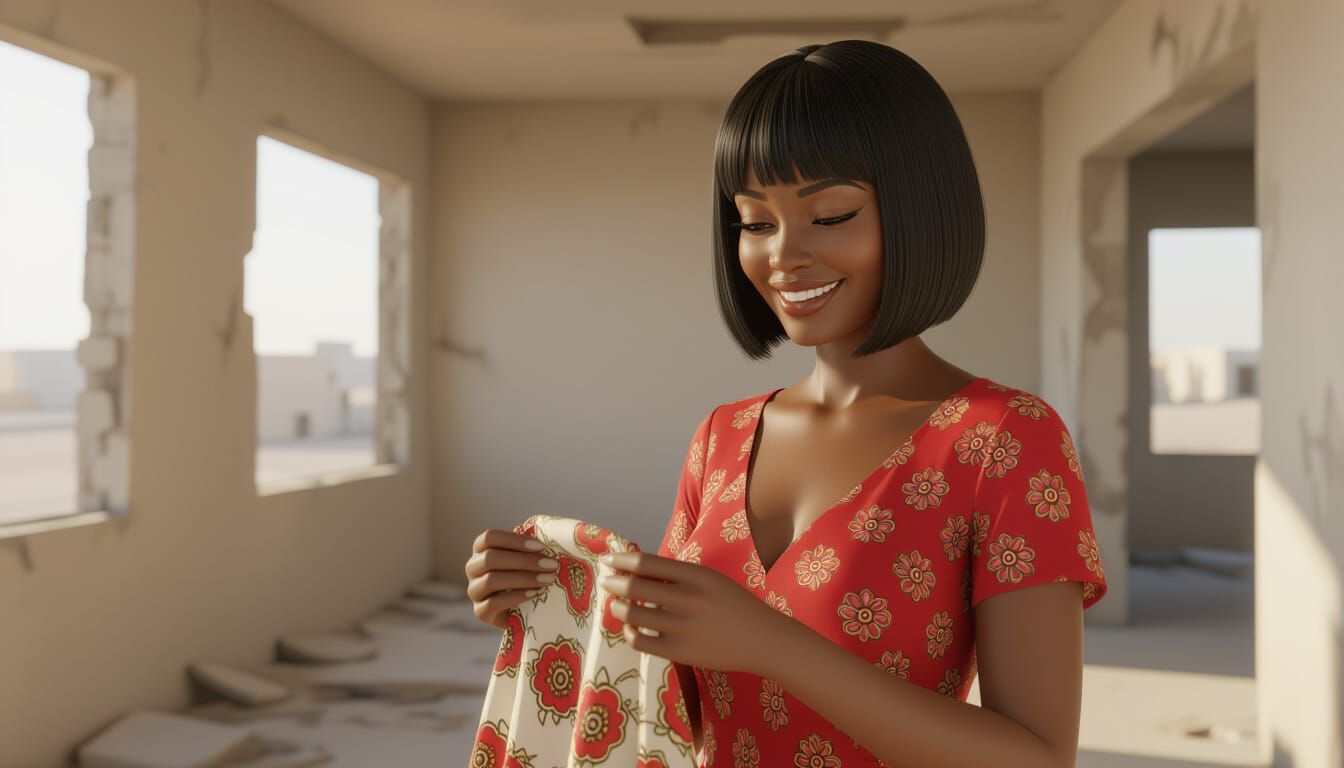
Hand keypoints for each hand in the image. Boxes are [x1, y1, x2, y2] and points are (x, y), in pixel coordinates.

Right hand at [463, 528, 559, 628]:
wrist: (524, 609)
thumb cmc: (526, 574)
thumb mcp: (527, 557)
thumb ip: (529, 545)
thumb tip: (537, 531)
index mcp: (481, 549)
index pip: (490, 537)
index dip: (515, 540)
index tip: (541, 546)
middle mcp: (472, 568)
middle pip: (490, 558)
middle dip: (524, 561)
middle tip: (551, 565)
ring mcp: (474, 591)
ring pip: (491, 580)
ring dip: (523, 578)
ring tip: (547, 579)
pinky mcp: (480, 612)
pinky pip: (493, 603)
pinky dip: (516, 597)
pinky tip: (534, 593)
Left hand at [597, 550, 789, 674]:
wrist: (763, 640)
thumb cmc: (734, 606)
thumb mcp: (710, 580)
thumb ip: (678, 575)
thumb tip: (636, 570)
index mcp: (695, 575)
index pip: (645, 562)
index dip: (621, 560)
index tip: (607, 559)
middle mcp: (687, 599)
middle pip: (633, 587)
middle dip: (613, 583)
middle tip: (607, 582)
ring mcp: (682, 626)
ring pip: (631, 614)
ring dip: (617, 607)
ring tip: (616, 605)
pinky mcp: (679, 652)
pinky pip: (639, 640)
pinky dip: (629, 632)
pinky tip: (631, 627)